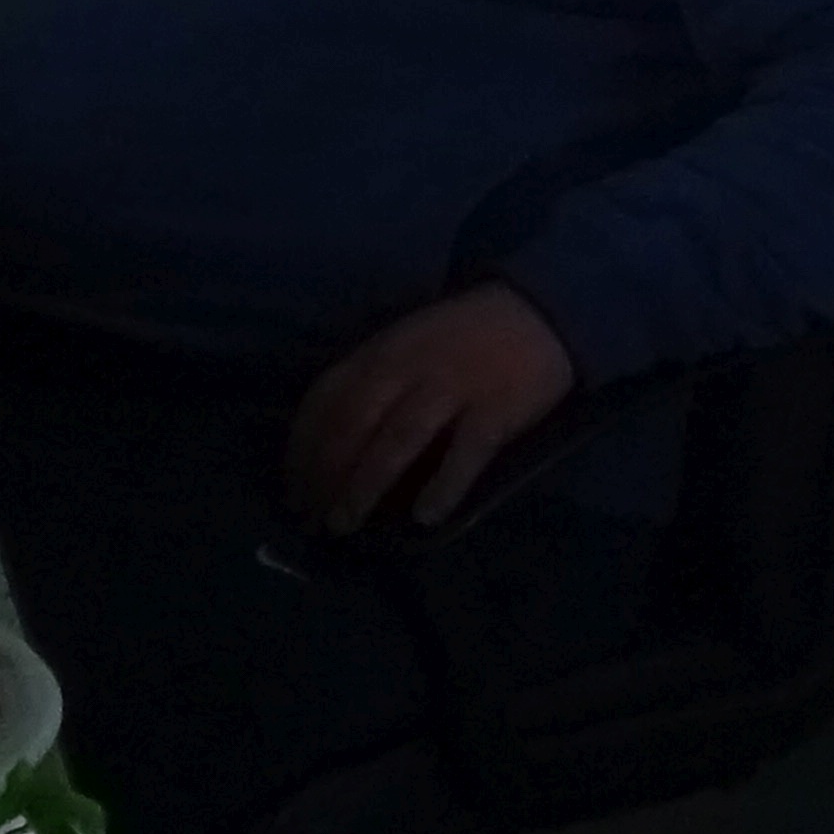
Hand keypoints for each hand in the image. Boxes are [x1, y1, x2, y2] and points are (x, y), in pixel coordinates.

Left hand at [289, 285, 578, 531]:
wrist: (541, 310)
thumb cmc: (464, 333)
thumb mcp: (406, 340)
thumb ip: (372, 377)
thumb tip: (331, 440)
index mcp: (383, 350)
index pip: (326, 398)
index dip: (302, 445)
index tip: (292, 484)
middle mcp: (409, 367)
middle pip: (353, 424)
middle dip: (325, 472)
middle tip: (311, 515)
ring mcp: (453, 387)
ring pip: (397, 440)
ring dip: (365, 484)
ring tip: (346, 523)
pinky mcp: (497, 408)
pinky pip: (464, 453)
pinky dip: (443, 486)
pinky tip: (426, 516)